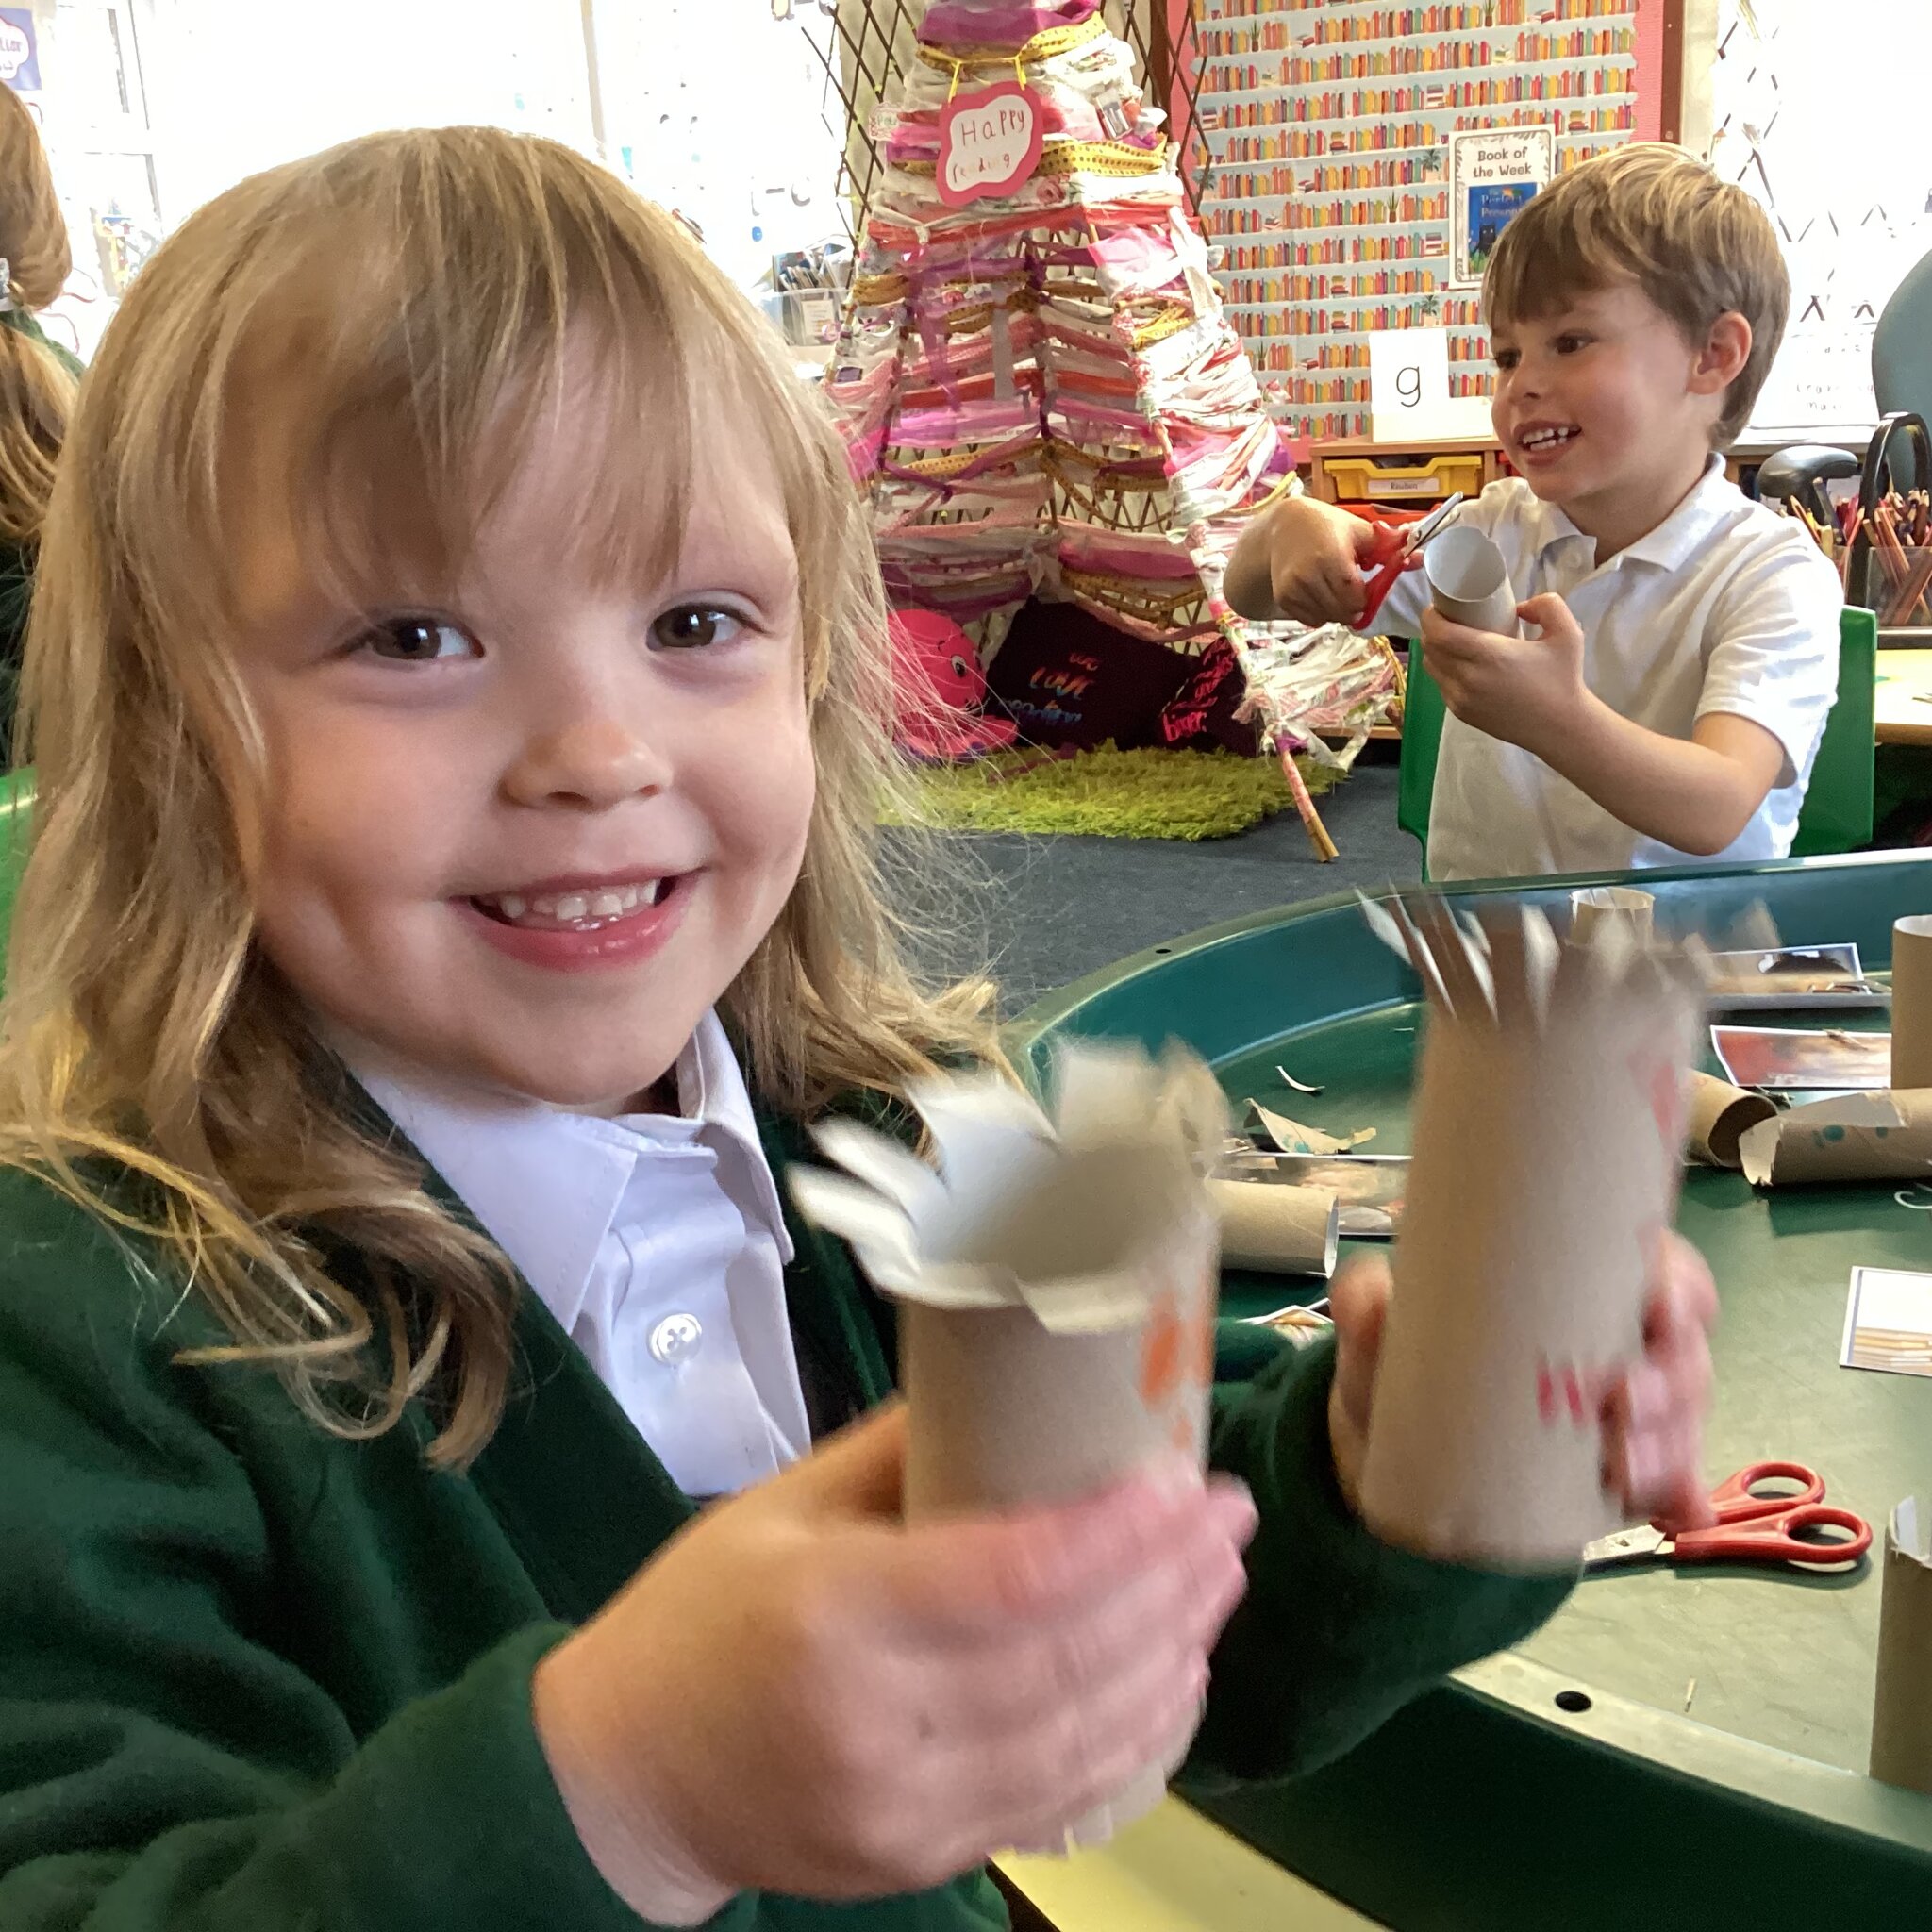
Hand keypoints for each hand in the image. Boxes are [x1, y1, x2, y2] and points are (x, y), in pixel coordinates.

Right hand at [533, 1403, 1258, 1921]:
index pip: (1007, 1577)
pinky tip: (1173, 1680)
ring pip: (1079, 1740)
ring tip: (1216, 1585)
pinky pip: (1059, 1801)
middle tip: (1228, 1520)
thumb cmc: (702, 1615)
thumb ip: (903, 1451)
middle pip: (1064, 1658)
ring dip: (1169, 1660)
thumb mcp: (783, 1506)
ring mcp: (904, 1807)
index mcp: (829, 1611)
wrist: (629, 1779)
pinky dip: (1134, 1742)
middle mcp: (872, 1721)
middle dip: (1168, 1585)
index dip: (1114, 1532)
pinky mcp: (924, 1857)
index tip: (1183, 1481)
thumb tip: (1022, 1385)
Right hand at [1259, 496, 1388, 627]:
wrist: (1284, 525)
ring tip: (1335, 590)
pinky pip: (1311, 620)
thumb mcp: (1359, 530)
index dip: (1365, 598)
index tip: (1367, 588)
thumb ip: (1389, 547)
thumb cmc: (1327, 526)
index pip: (1355, 598)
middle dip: (1354, 607)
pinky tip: (1320, 594)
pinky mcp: (1283, 598)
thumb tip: (1419, 559)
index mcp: (1331, 558)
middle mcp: (1309, 576)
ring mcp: (1293, 589)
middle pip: (1342, 612)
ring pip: (1327, 619)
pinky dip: (1320, 613)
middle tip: (1354, 592)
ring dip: (1337, 611)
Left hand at [1326, 1233, 1719, 1531]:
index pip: (1655, 1266)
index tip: (1660, 1307)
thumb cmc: (1402, 1359)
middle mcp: (1620, 1339)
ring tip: (1626, 1464)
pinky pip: (1671, 1481)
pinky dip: (1681, 1497)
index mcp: (1578, 1281)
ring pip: (1682, 1416)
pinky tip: (1678, 1513)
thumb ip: (1366, 1304)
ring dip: (1672, 1441)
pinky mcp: (1625, 1470)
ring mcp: (1630, 1410)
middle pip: (1681, 1347)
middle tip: (1625, 1399)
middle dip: (1672, 1375)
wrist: (1393, 1443)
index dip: (1676, 1282)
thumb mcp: (1379, 1329)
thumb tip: (1370, 1296)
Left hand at [1419, 591, 1589, 755]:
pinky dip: (1443, 670)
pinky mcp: (1461, 714)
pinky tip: (1459, 664)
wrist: (1560, 728)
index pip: (1439, 633)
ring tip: (1451, 640)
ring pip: (1432, 667)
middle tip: (1447, 618)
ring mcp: (1461, 699)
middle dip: (1432, 629)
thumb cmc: (1563, 679)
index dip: (1431, 616)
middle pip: (1430, 648)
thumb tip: (1518, 607)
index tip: (1439, 605)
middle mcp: (1468, 678)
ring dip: (1435, 650)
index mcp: (1489, 655)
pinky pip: (1441, 685)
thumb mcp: (1568, 633)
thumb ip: (1546, 605)